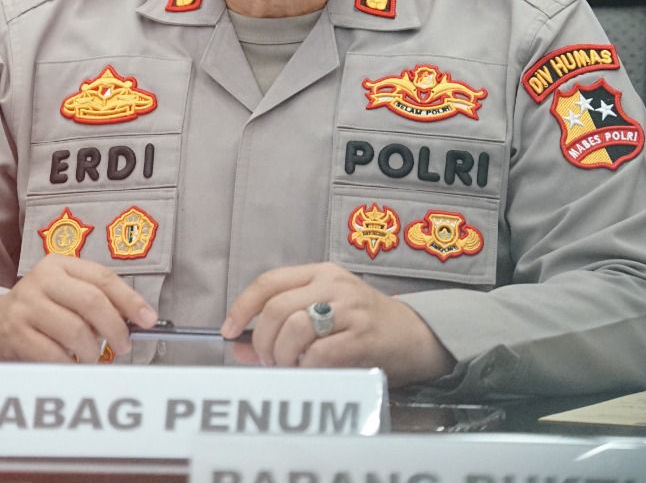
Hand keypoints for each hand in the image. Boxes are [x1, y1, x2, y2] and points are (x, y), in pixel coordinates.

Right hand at [0, 255, 156, 363]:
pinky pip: (54, 354)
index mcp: (60, 264)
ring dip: (93, 351)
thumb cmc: (43, 310)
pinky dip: (71, 365)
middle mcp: (42, 279)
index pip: (103, 278)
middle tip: (124, 346)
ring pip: (75, 331)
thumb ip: (98, 300)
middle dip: (115, 328)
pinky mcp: (15, 332)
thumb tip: (139, 320)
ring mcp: (26, 305)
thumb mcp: (67, 294)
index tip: (149, 320)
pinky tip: (74, 365)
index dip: (130, 300)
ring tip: (94, 357)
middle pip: (91, 302)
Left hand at [221, 263, 453, 385]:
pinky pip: (318, 354)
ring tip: (290, 367)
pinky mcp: (362, 336)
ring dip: (282, 357)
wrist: (416, 336)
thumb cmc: (364, 326)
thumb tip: (237, 346)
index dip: (242, 307)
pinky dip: (305, 368)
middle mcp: (333, 285)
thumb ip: (281, 327)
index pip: (268, 282)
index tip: (228, 331)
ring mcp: (349, 309)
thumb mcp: (322, 315)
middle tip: (267, 360)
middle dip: (262, 341)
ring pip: (293, 330)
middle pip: (276, 309)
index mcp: (319, 273)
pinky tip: (310, 372)